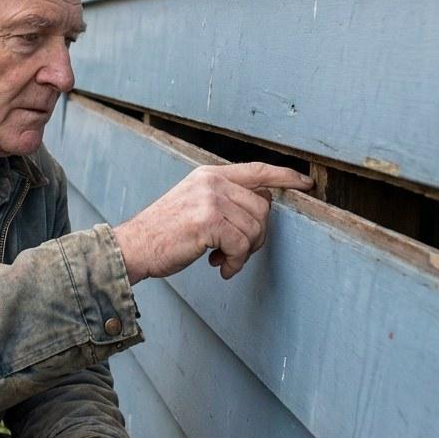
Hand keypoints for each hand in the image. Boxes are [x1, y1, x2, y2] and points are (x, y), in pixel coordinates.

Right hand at [112, 161, 312, 283]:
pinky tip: (219, 267)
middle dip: (257, 236)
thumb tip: (263, 207)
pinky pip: (241, 246)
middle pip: (263, 207)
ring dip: (244, 253)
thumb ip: (225, 200)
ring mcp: (210, 200)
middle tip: (236, 252)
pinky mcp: (208, 221)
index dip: (285, 176)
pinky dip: (235, 263)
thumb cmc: (163, 234)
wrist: (132, 247)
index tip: (306, 183)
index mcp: (209, 175)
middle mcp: (211, 182)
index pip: (257, 170)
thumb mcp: (194, 204)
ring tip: (223, 260)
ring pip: (255, 229)